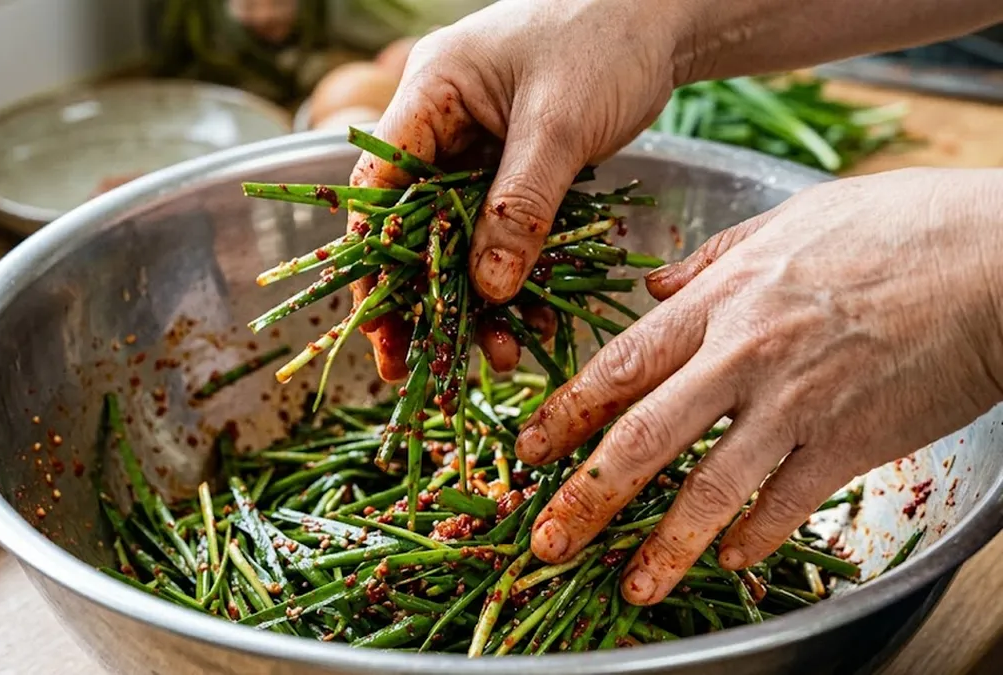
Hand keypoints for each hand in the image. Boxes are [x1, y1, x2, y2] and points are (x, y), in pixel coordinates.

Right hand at [347, 0, 685, 380]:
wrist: (667, 13)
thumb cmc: (606, 37)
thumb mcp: (559, 124)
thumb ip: (521, 206)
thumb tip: (485, 289)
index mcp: (431, 95)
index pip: (378, 185)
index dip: (372, 259)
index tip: (379, 324)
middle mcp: (443, 126)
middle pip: (410, 224)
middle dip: (416, 297)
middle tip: (410, 365)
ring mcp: (479, 149)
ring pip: (460, 239)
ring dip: (473, 299)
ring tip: (496, 355)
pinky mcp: (517, 169)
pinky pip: (505, 233)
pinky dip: (517, 277)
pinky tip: (534, 322)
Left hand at [514, 167, 1002, 604]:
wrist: (997, 259)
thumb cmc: (897, 227)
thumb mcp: (786, 221)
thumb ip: (708, 258)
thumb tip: (651, 286)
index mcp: (720, 299)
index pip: (619, 365)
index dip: (565, 413)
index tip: (527, 449)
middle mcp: (743, 356)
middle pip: (644, 436)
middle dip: (587, 495)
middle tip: (546, 539)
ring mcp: (796, 404)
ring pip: (709, 487)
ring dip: (663, 545)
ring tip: (627, 586)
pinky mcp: (852, 443)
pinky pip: (787, 503)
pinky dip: (753, 537)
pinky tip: (728, 562)